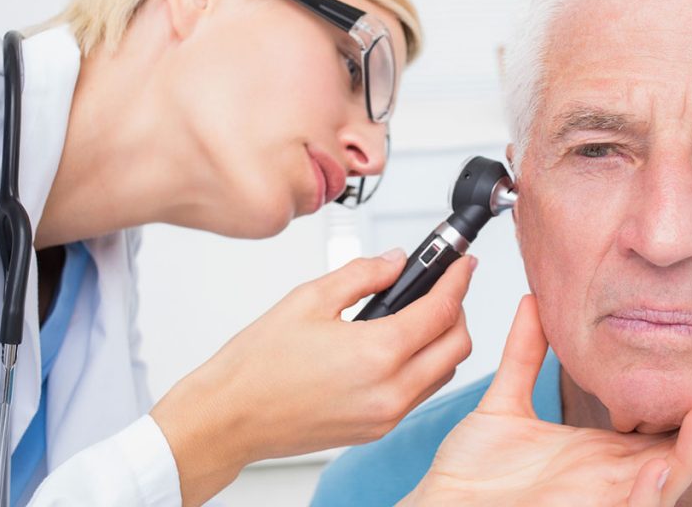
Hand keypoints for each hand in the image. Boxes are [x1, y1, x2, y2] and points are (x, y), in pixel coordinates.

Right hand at [151, 249, 475, 505]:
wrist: (229, 418)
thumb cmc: (257, 365)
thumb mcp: (309, 298)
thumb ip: (362, 274)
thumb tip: (395, 261)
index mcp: (376, 354)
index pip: (441, 310)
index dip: (457, 280)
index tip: (462, 264)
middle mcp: (390, 391)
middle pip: (457, 346)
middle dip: (458, 310)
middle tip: (445, 284)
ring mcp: (386, 416)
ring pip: (444, 372)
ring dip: (445, 340)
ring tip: (422, 311)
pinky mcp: (376, 429)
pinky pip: (420, 393)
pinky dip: (425, 366)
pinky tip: (401, 345)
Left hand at [400, 295, 691, 506]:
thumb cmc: (471, 476)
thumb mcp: (504, 403)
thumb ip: (524, 354)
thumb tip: (535, 302)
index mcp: (603, 451)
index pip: (666, 421)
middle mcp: (614, 477)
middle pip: (685, 448)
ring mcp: (606, 500)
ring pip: (670, 478)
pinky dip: (652, 490)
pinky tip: (662, 466)